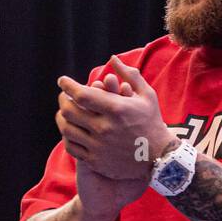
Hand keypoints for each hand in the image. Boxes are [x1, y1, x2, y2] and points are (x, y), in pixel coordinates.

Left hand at [57, 54, 173, 181]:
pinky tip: (71, 131)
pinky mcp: (96, 161)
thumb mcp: (147, 95)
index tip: (63, 81)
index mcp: (116, 109)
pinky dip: (67, 137)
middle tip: (64, 96)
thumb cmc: (152, 122)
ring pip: (67, 130)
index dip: (67, 85)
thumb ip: (130, 75)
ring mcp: (99, 147)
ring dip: (62, 118)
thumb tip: (113, 58)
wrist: (159, 159)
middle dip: (63, 100)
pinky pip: (72, 148)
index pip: (81, 94)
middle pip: (69, 111)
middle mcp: (105, 128)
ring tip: (64, 113)